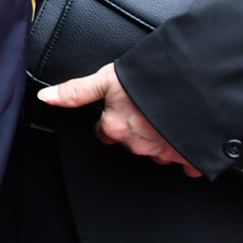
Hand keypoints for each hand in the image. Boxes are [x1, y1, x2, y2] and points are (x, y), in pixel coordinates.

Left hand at [39, 63, 201, 176]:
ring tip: (168, 119)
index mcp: (115, 127)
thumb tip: (45, 97)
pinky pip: (187, 164)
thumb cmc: (152, 78)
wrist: (198, 85)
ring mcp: (165, 152)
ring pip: (157, 151)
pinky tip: (189, 139)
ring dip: (160, 139)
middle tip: (146, 112)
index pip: (104, 132)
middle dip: (136, 130)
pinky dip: (187, 154)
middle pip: (130, 142)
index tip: (117, 114)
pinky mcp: (190, 158)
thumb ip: (76, 91)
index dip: (110, 121)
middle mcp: (137, 144)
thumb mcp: (108, 78)